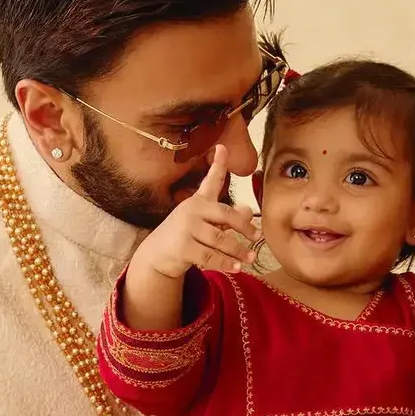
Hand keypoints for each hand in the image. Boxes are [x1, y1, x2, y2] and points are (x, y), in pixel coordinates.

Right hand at [125, 145, 260, 284]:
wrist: (157, 255)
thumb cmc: (185, 235)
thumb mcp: (204, 222)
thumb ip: (226, 217)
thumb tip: (249, 210)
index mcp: (198, 201)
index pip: (210, 181)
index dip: (218, 164)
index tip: (223, 147)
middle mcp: (192, 211)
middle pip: (225, 214)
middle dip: (244, 226)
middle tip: (257, 236)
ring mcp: (186, 229)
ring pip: (220, 240)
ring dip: (238, 250)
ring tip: (250, 258)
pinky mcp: (183, 248)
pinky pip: (210, 257)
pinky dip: (225, 263)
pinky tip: (236, 268)